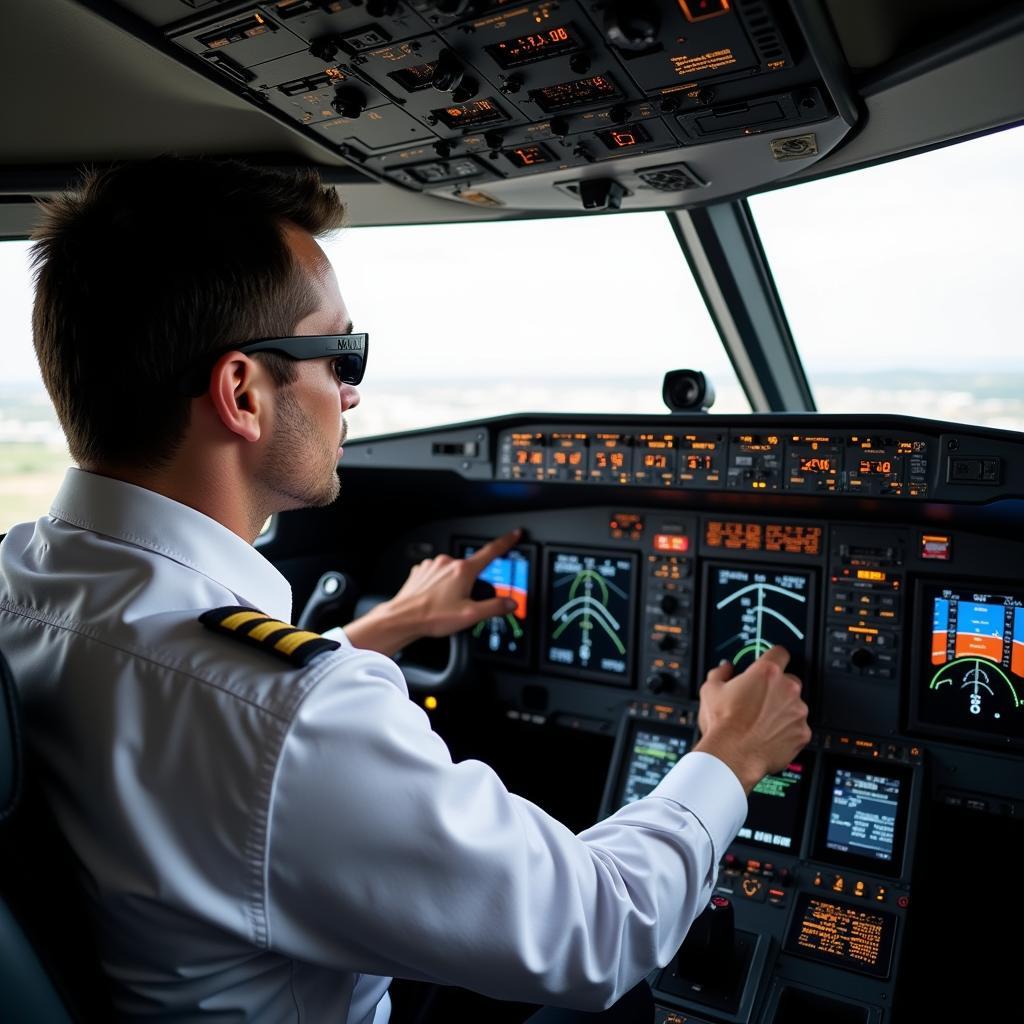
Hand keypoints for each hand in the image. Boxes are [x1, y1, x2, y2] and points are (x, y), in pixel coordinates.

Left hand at [344, 529, 521, 656]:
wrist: (402, 619)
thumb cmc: (432, 616)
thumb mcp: (470, 616)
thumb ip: (494, 607)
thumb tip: (510, 603)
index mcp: (463, 570)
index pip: (491, 551)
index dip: (506, 542)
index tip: (514, 534)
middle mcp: (448, 562)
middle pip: (470, 569)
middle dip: (470, 585)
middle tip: (462, 605)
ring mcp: (433, 565)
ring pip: (452, 573)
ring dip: (453, 586)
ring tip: (445, 606)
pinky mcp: (421, 571)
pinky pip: (437, 575)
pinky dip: (439, 586)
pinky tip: (435, 600)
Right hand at [694, 646, 811, 794]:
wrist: (731, 755)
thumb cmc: (722, 723)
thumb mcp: (710, 689)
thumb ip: (721, 672)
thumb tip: (725, 668)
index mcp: (767, 673)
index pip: (780, 653)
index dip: (774, 657)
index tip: (771, 663)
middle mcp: (787, 689)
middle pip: (790, 680)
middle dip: (778, 688)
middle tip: (760, 700)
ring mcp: (798, 712)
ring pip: (795, 706)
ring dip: (784, 710)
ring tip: (762, 722)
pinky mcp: (803, 733)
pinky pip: (798, 728)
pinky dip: (788, 731)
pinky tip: (770, 736)